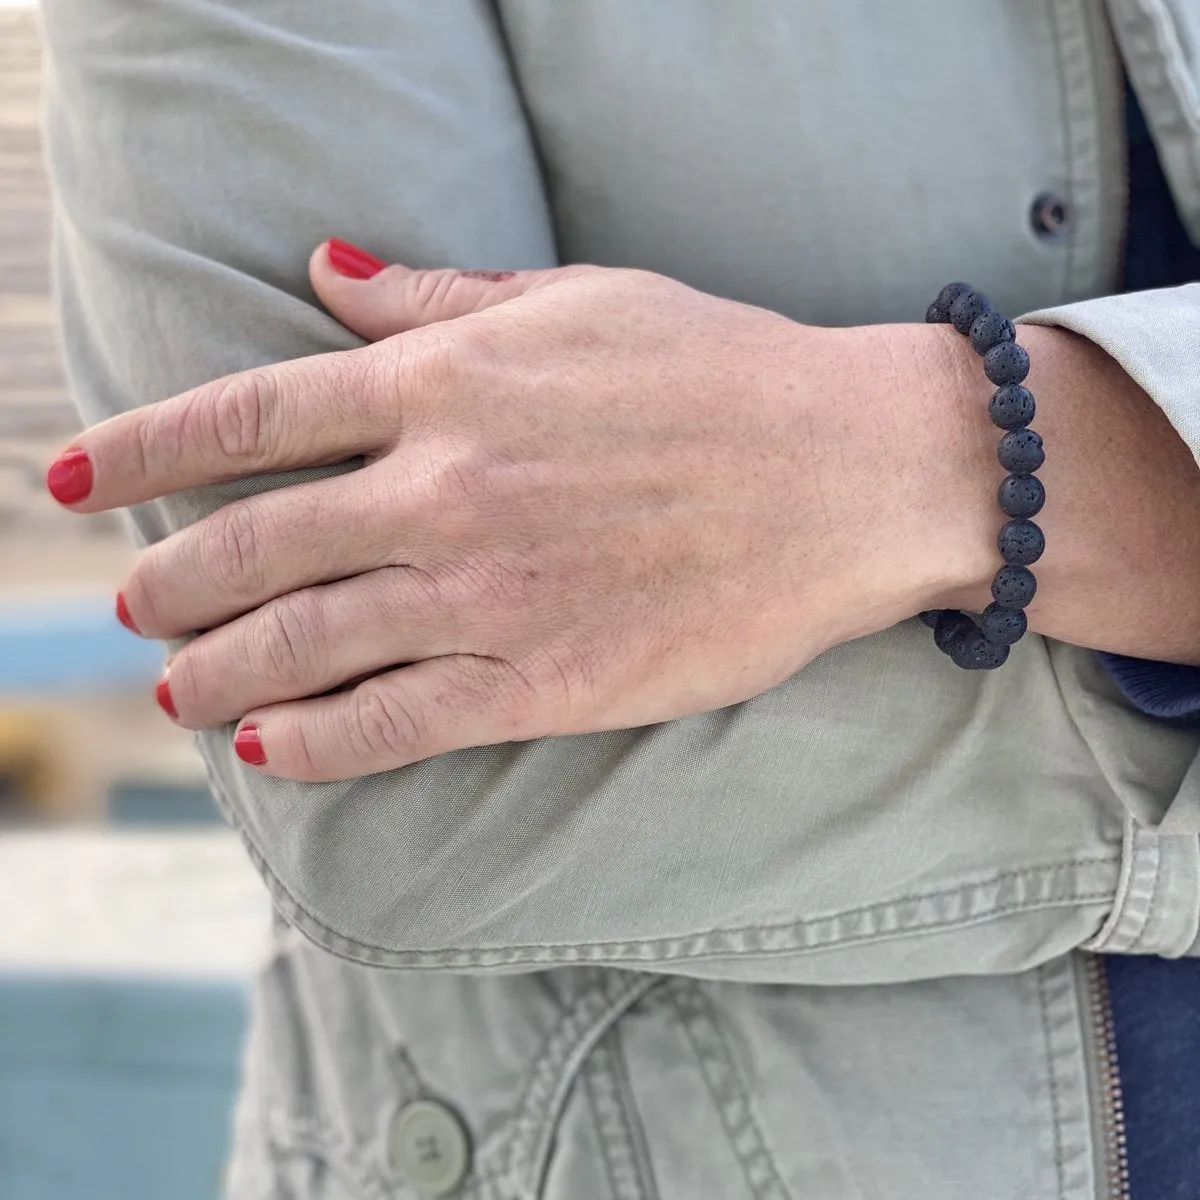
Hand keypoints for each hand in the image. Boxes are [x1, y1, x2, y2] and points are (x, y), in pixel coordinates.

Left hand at [48, 246, 991, 780]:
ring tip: (177, 692)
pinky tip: (271, 750)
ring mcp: (488, 594)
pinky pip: (396, 722)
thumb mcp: (579, 302)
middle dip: (169, 582)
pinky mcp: (545, 682)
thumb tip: (323, 271)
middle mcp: (444, 490)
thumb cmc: (723, 373)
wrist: (851, 470)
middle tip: (134, 610)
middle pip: (250, 547)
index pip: (245, 414)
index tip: (67, 478)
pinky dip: (317, 742)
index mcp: (446, 385)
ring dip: (217, 673)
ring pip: (302, 646)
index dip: (137, 449)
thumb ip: (439, 298)